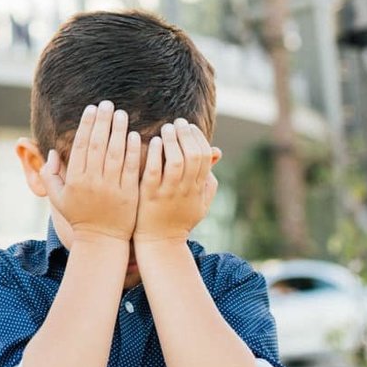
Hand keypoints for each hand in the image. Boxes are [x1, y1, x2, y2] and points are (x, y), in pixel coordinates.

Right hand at [41, 102, 140, 243]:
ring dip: (118, 131)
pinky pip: (130, 168)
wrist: (102, 241)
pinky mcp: (129, 194)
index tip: (91, 108)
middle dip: (102, 121)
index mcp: (75, 180)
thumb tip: (50, 152)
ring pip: (115, 153)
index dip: (86, 125)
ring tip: (121, 113)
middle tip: (108, 103)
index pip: (81, 146)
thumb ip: (50, 175)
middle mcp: (92, 181)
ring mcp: (111, 187)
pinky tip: (134, 135)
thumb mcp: (58, 198)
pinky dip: (132, 151)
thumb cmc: (79, 217)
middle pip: (98, 145)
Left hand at [134, 119, 219, 243]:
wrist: (160, 244)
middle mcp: (186, 190)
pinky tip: (153, 142)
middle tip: (177, 122)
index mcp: (199, 188)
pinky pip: (155, 171)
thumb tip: (216, 152)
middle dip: (186, 135)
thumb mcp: (200, 200)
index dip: (198, 138)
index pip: (204, 157)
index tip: (189, 126)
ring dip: (172, 141)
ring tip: (166, 129)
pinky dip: (156, 154)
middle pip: (193, 156)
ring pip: (176, 162)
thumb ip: (208, 178)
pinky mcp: (150, 196)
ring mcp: (169, 193)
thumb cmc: (179, 219)